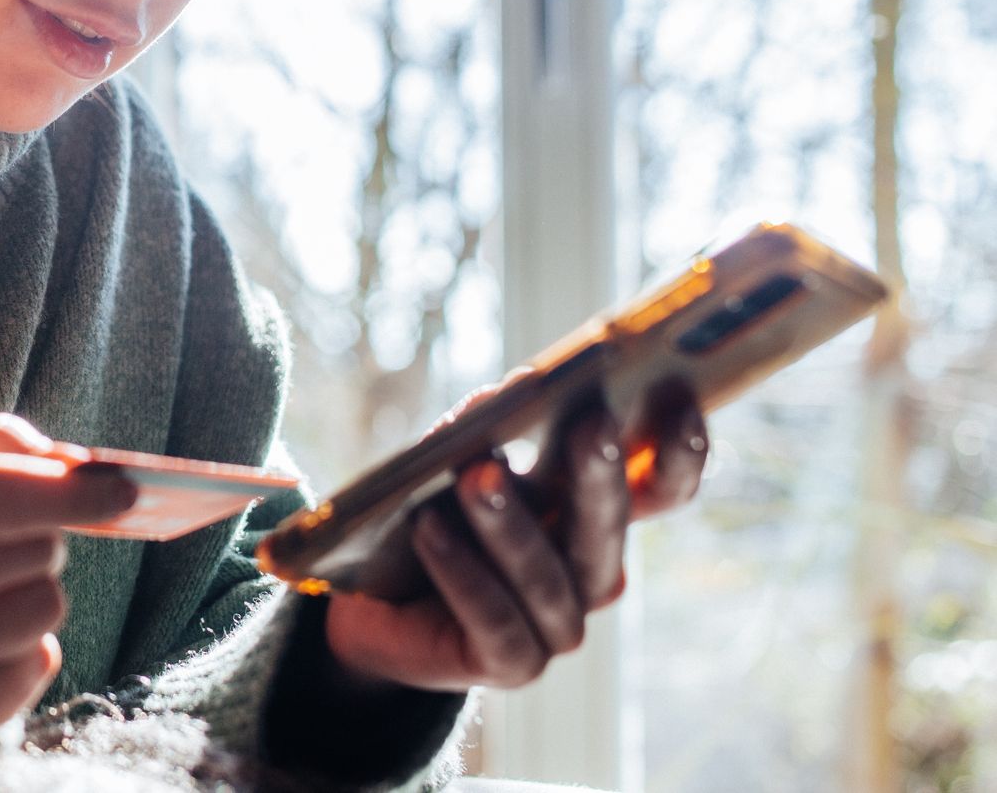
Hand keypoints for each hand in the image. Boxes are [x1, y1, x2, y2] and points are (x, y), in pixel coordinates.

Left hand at [323, 382, 708, 691]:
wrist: (371, 599)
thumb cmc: (431, 510)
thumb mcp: (458, 457)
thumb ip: (488, 425)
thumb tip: (511, 392)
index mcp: (596, 515)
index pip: (661, 489)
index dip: (680, 453)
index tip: (683, 402)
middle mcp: (592, 573)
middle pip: (608, 526)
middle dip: (599, 474)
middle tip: (590, 424)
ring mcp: (558, 626)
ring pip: (547, 575)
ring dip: (510, 524)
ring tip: (476, 476)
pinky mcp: (513, 664)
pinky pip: (494, 619)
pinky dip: (461, 571)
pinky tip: (428, 531)